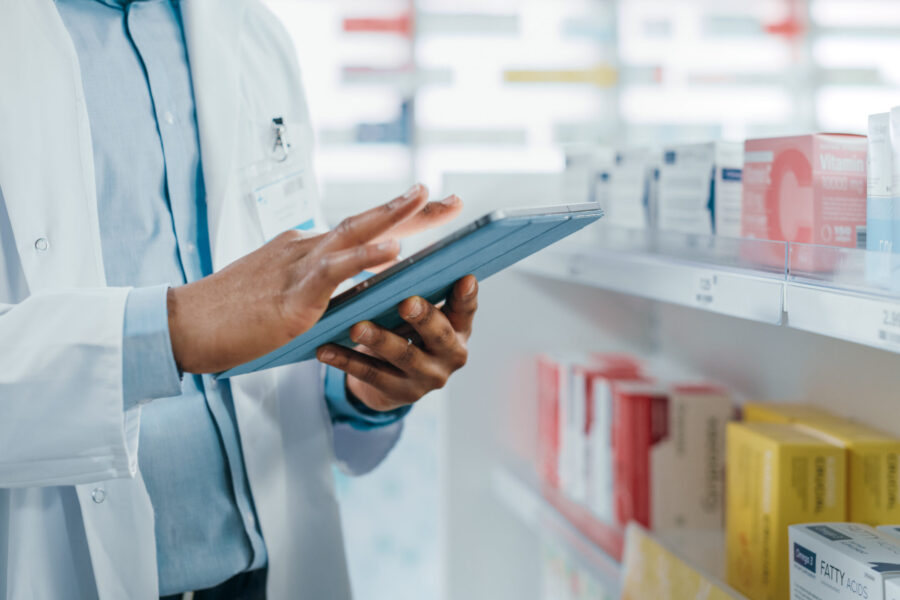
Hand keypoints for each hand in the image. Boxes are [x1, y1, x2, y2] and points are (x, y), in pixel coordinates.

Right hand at [167, 184, 461, 373]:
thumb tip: (343, 291)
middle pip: (366, 222)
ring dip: (393, 217)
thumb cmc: (229, 315)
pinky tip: (393, 250)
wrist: (185, 325)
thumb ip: (312, 288)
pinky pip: (335, 270)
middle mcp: (305, 249)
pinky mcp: (292, 294)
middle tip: (450, 198)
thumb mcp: (280, 294)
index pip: (360, 228)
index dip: (398, 217)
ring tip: (427, 200)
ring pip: (354, 234)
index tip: (431, 206)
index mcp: (304, 250)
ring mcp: (299, 267)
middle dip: (412, 211)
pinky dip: (365, 257)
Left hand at [316, 275, 478, 411]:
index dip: (467, 296)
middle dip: (423, 318)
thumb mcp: (423, 315)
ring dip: (379, 340)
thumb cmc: (409, 332)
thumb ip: (422, 291)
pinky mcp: (400, 393)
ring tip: (356, 326)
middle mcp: (450, 355)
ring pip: (403, 356)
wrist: (395, 380)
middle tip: (406, 303)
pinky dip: (346, 361)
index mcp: (459, 329)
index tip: (465, 278)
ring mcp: (427, 378)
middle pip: (439, 335)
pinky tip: (325, 350)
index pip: (466, 310)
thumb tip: (398, 253)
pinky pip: (370, 375)